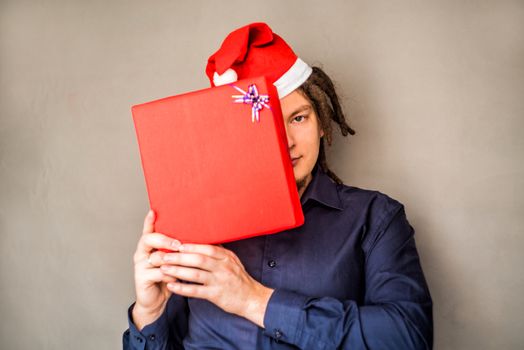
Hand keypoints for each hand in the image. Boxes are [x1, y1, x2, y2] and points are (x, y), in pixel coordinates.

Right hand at [131, 210, 181, 329]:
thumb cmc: (167, 277)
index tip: (153, 212)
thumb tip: (200, 236)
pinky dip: (170, 276)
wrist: (156, 301)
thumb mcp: (173, 261)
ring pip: (156, 257)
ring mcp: (140, 265)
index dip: (149, 221)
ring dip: (172, 260)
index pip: (148, 230)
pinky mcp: (141, 278)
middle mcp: (142, 253)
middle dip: (165, 240)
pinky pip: (158, 273)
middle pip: (148, 239)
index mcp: (149, 246)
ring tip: (183, 264)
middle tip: (178, 244)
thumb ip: (178, 249)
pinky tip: (176, 279)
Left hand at [161, 244, 273, 327]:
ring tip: (163, 268)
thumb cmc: (239, 279)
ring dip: (177, 271)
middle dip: (179, 257)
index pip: (207, 248)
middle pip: (198, 259)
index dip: (191, 246)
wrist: (252, 298)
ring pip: (195, 274)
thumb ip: (219, 252)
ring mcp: (219, 281)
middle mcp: (223, 267)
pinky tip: (171, 286)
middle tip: (164, 255)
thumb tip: (205, 239)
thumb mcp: (233, 261)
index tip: (175, 244)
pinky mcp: (216, 295)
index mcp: (226, 257)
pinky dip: (182, 288)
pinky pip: (196, 291)